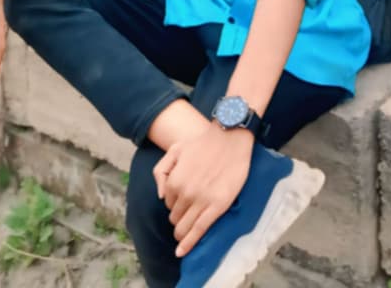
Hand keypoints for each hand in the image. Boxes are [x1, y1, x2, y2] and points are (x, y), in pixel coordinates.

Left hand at [154, 121, 253, 257]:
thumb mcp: (175, 150)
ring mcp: (201, 201)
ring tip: (184, 234)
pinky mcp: (217, 206)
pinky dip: (190, 243)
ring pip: (184, 227)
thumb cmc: (203, 142)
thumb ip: (161, 172)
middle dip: (178, 219)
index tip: (182, 202)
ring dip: (182, 232)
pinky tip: (183, 251)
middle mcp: (185, 194)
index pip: (168, 204)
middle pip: (175, 218)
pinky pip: (200, 230)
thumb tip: (161, 197)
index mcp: (174, 181)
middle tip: (187, 215)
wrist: (229, 137)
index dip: (175, 204)